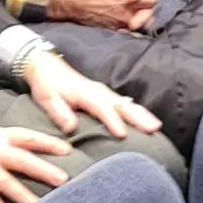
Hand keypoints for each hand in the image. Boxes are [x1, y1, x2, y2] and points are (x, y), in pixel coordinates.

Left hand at [20, 50, 161, 141]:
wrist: (46, 66)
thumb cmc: (47, 85)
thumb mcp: (47, 99)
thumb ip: (59, 113)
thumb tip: (71, 126)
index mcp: (86, 94)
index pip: (101, 108)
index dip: (112, 121)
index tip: (122, 135)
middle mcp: (99, 92)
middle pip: (122, 105)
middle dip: (139, 116)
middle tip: (154, 129)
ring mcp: (104, 93)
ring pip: (127, 103)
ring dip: (142, 114)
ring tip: (156, 127)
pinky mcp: (105, 95)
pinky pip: (125, 104)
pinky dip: (137, 112)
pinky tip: (146, 121)